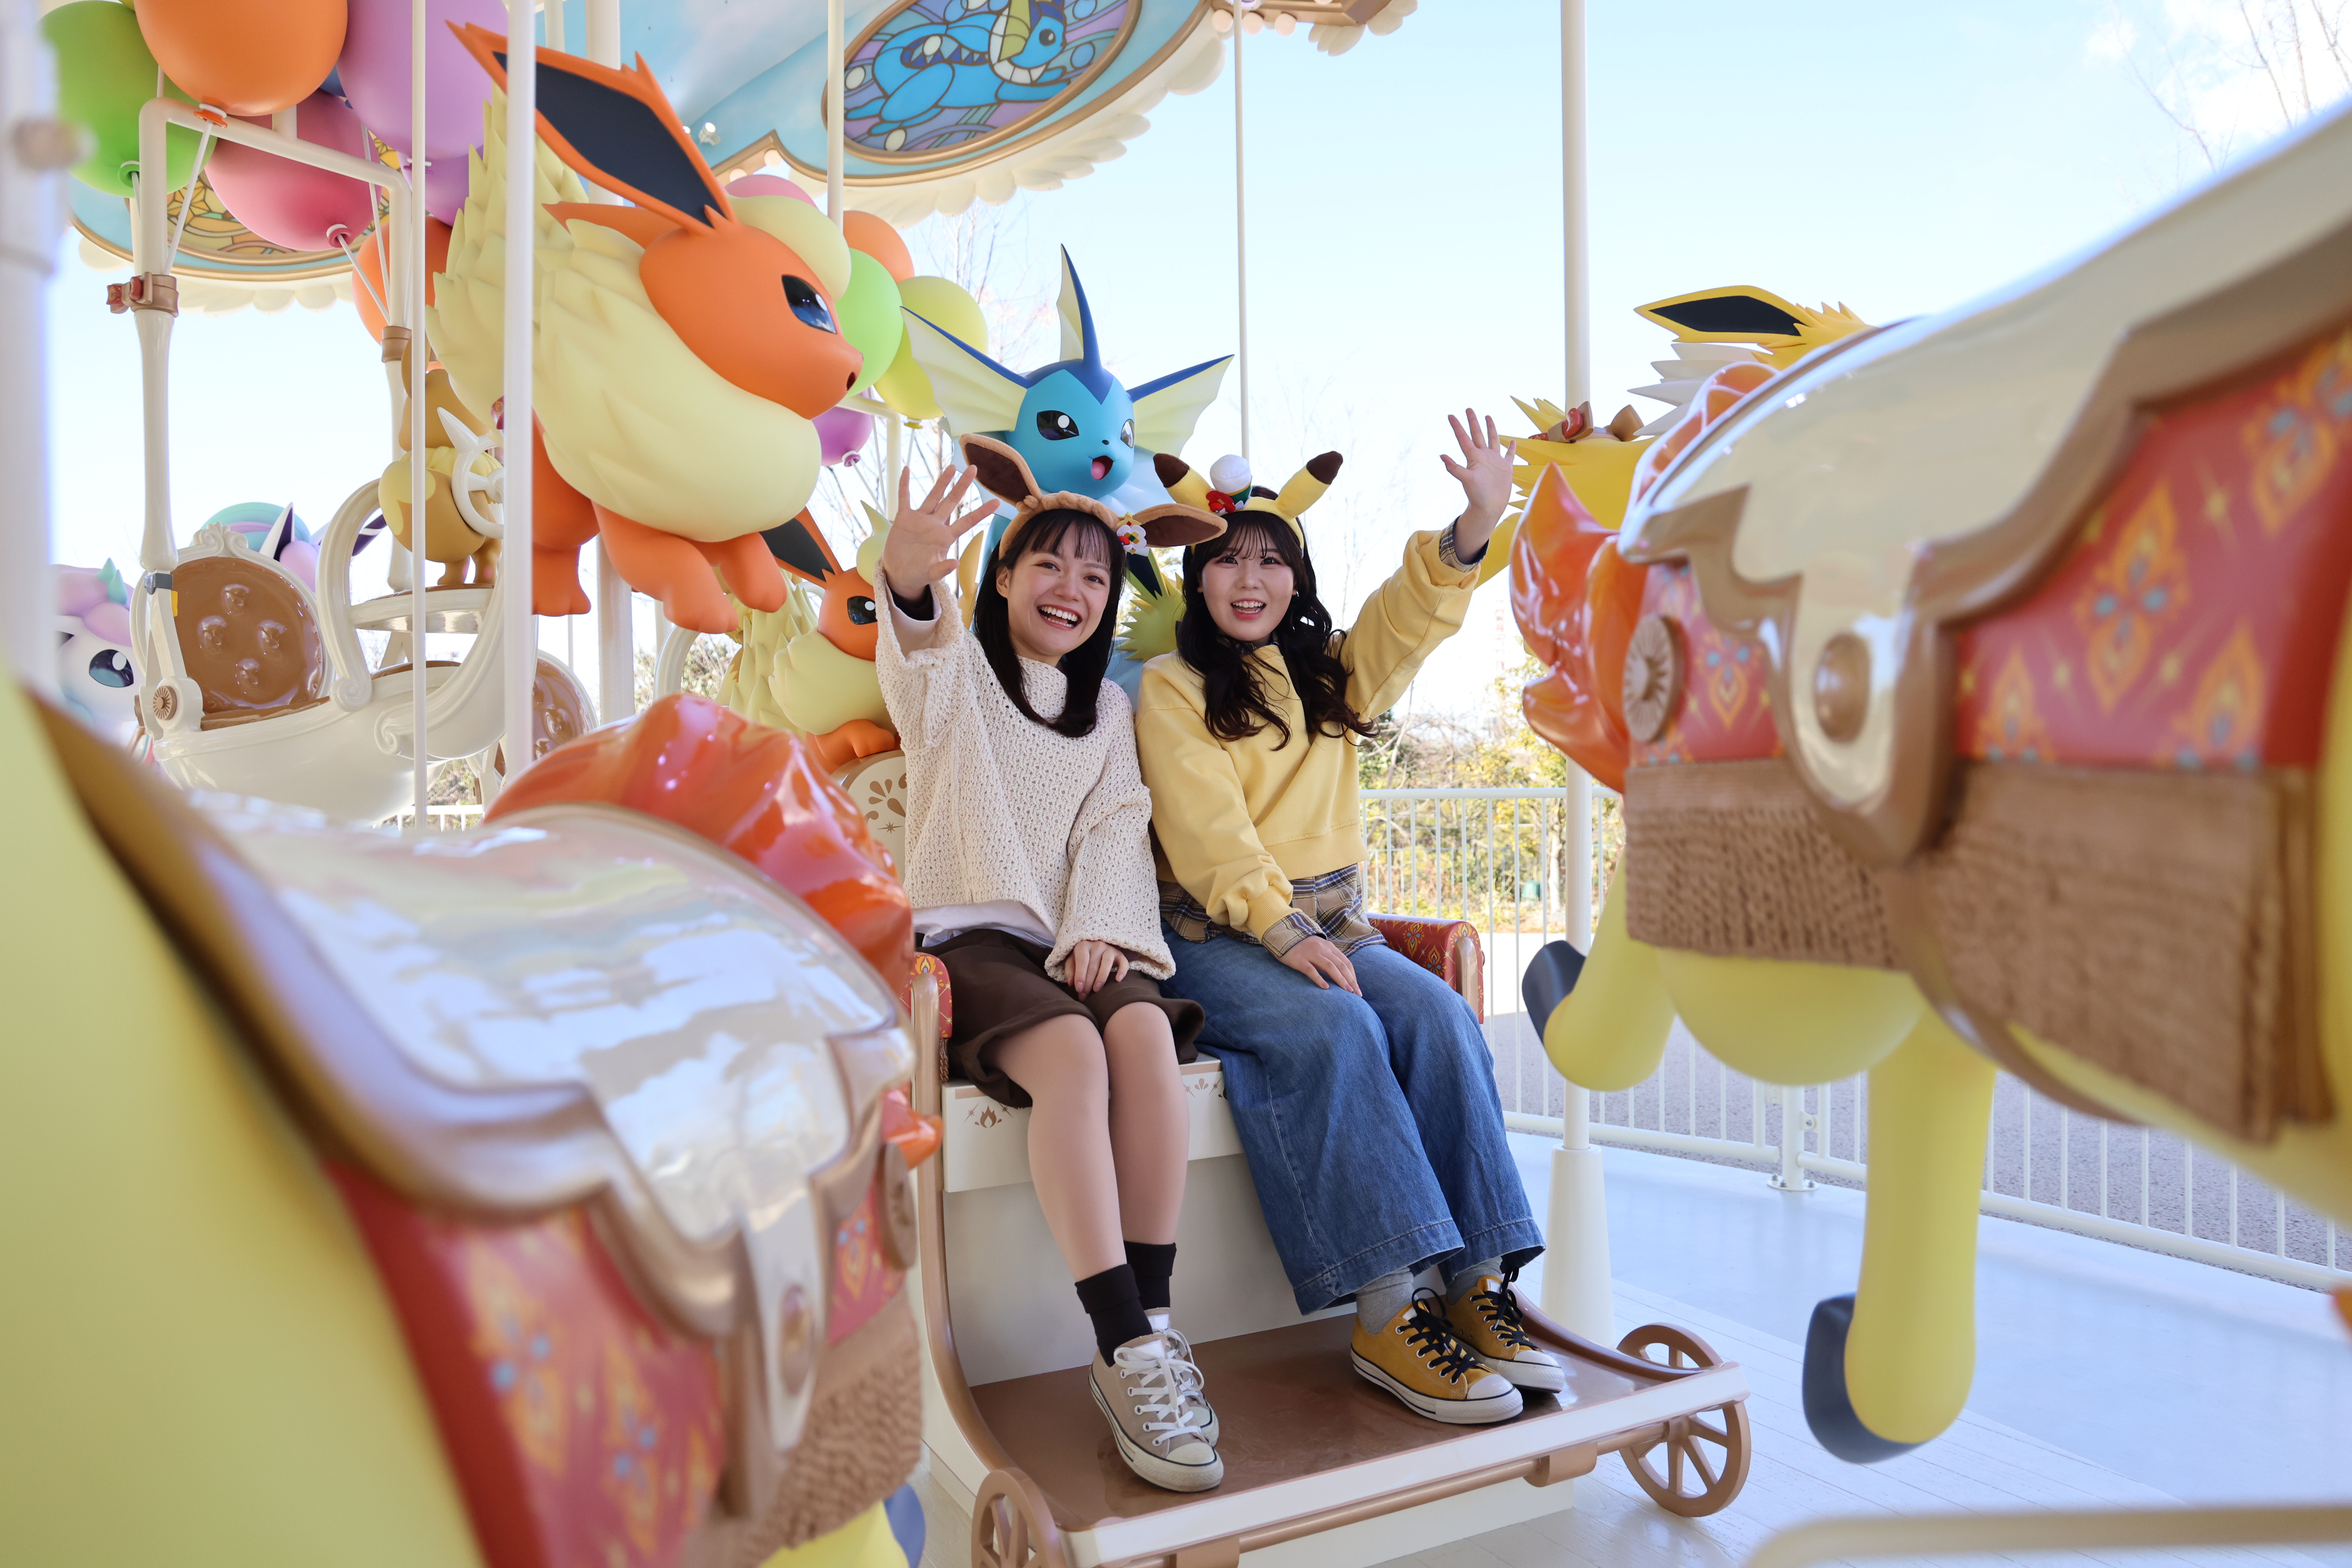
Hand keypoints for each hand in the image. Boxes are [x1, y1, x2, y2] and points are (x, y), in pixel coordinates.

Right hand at [878, 465, 993, 599]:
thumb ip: (943, 569)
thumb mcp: (932, 574)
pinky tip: (906, 470)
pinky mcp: (904, 519)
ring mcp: (920, 519)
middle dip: (962, 485)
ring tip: (952, 466)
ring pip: (933, 496)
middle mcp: (935, 525)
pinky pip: (904, 498)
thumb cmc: (919, 573)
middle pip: (952, 501)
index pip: (967, 521)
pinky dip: (904, 485)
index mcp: (945, 537)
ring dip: (942, 481)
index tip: (996, 501)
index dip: (981, 512)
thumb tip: (955, 563)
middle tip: (974, 468)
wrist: (900, 573)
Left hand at [1066, 939, 1130, 997]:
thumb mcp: (1072, 960)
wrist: (1094, 945)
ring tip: (1096, 990)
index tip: (1078, 989)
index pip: (1082, 961)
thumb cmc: (1081, 956)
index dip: (1080, 975)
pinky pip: (1123, 962)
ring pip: (1107, 963)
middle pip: (1093, 965)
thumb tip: (1071, 983)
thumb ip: (1070, 970)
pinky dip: (1122, 970)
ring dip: (1101, 977)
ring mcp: (1109, 948)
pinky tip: (1118, 980)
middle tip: (1084, 995)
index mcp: (1083, 945)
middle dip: (1088, 982)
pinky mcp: (1119, 954)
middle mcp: (1097, 945)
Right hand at [1277, 934, 1359, 994]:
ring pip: (1330, 967)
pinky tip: (1325, 988)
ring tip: (1346, 991)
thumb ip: (1329, 957)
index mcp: (1329, 947)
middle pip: (1340, 965)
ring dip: (1340, 980)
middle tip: (1356, 993)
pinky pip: (1311, 970)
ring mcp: (1311, 954)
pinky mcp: (1299, 960)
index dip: (1353, 975)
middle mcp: (1322, 949)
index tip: (1357, 988)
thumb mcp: (1319, 948)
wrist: (1283, 935)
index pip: (1345, 962)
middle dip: (1350, 980)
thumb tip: (1342, 973)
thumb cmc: (1303, 946)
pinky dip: (1319, 979)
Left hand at [1436, 407, 1516, 560]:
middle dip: (1473, 422)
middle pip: (1477, 434)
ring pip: (1492, 440)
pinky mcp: (1505, 468)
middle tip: (1468, 409)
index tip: (1450, 415)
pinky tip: (1512, 442)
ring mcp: (1494, 461)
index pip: (1464, 438)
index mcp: (1473, 458)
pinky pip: (1508, 455)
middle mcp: (1483, 457)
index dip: (1457, 426)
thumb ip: (1455, 468)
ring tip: (1487, 416)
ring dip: (1490, 428)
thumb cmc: (1477, 496)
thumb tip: (1441, 455)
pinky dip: (1510, 448)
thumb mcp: (1466, 480)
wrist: (1489, 508)